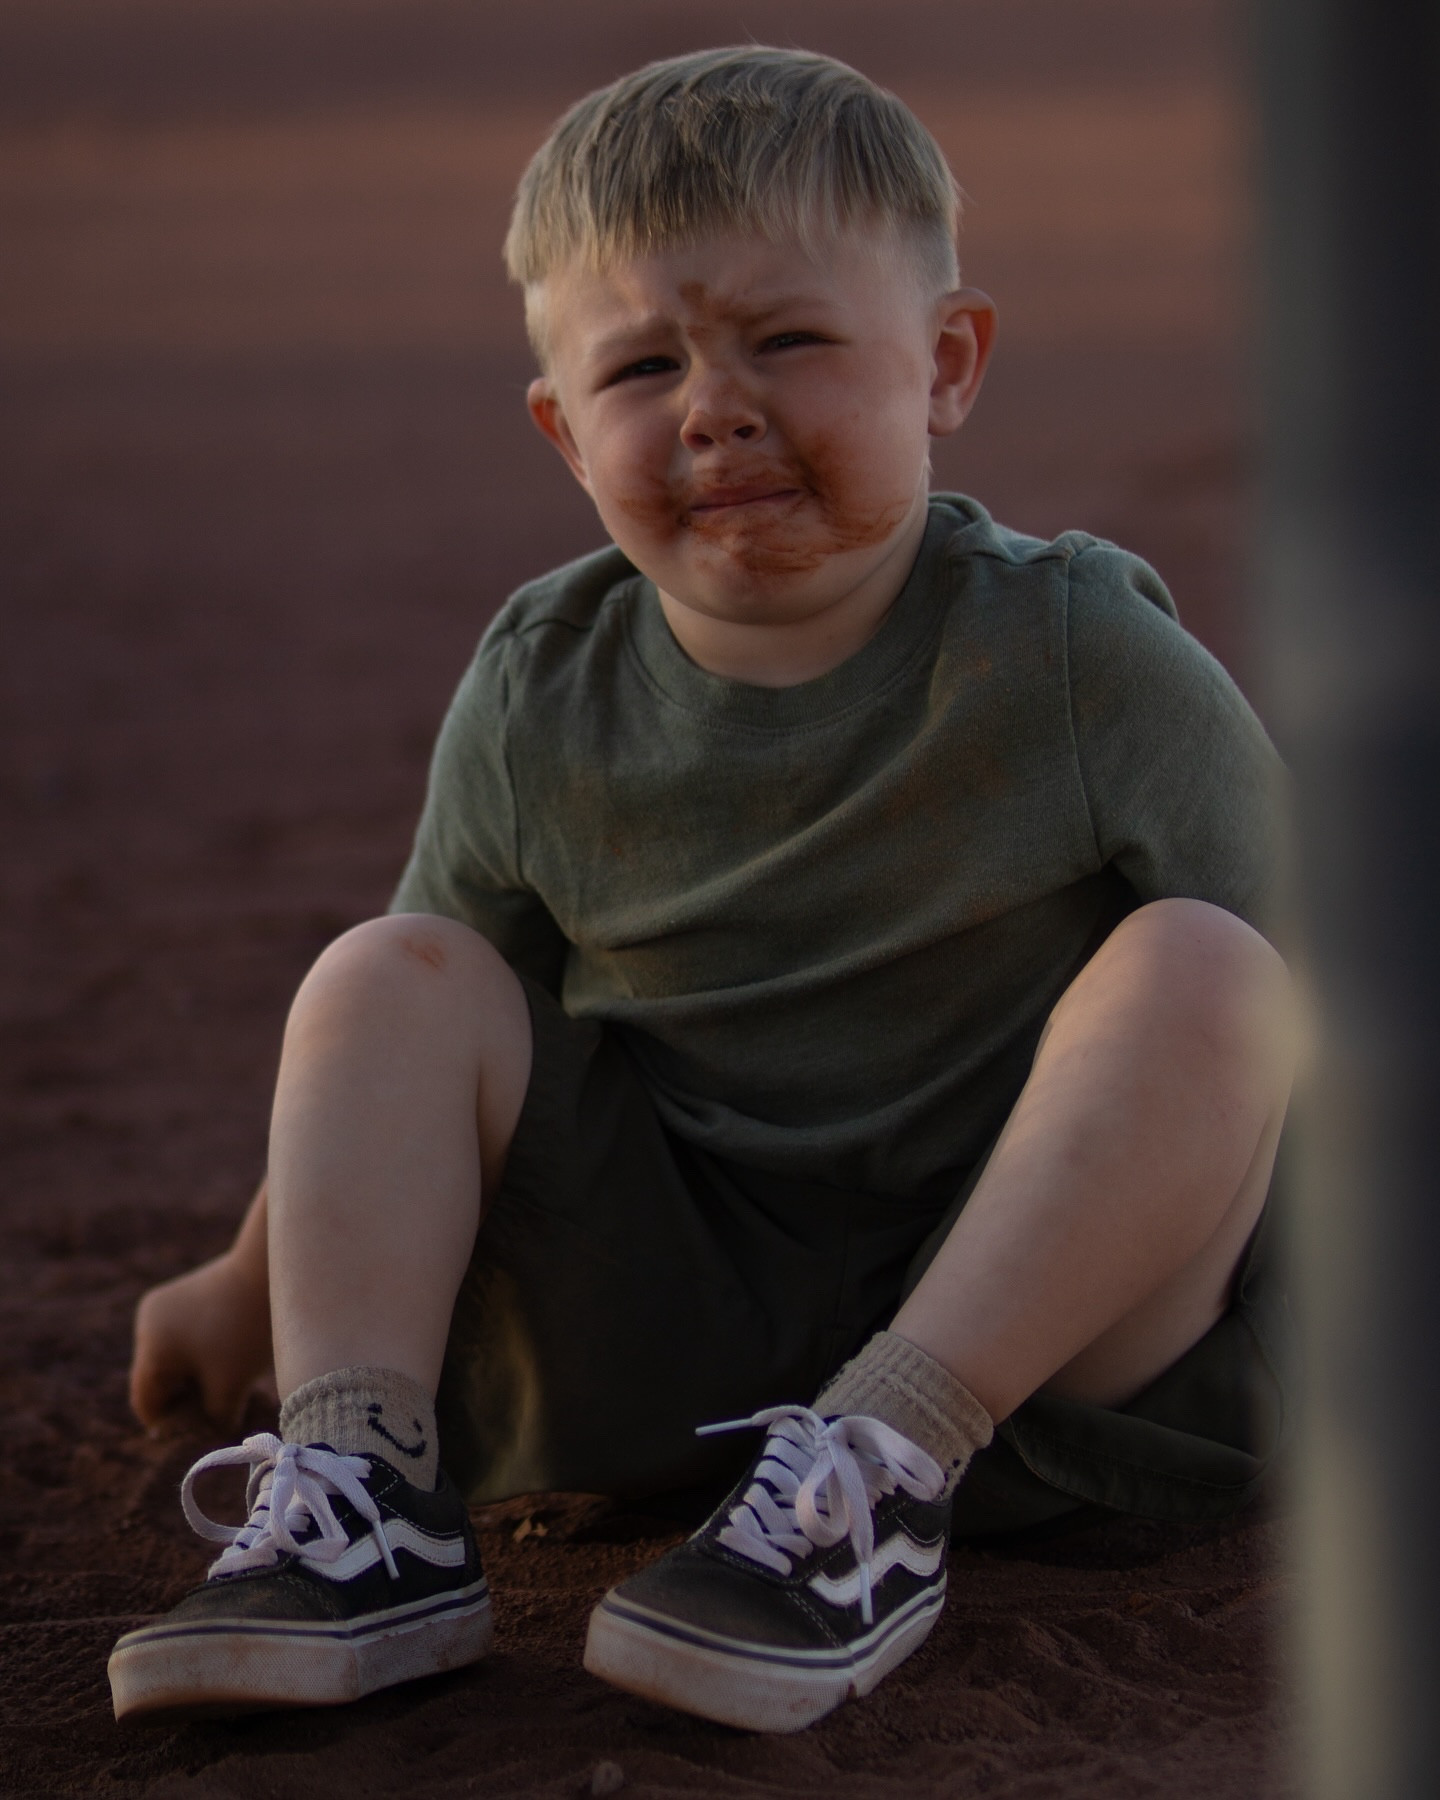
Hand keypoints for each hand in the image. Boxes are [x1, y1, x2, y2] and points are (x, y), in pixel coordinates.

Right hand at [129, 1251, 273, 1432]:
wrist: (272, 1268)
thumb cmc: (249, 1331)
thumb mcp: (231, 1386)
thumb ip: (215, 1419)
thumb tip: (213, 1432)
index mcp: (151, 1348)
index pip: (148, 1402)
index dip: (171, 1426)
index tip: (201, 1432)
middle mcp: (149, 1324)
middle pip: (158, 1381)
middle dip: (186, 1400)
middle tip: (218, 1413)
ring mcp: (165, 1305)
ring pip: (173, 1359)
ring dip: (196, 1377)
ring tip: (229, 1386)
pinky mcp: (185, 1294)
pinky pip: (184, 1338)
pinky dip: (202, 1355)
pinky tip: (231, 1361)